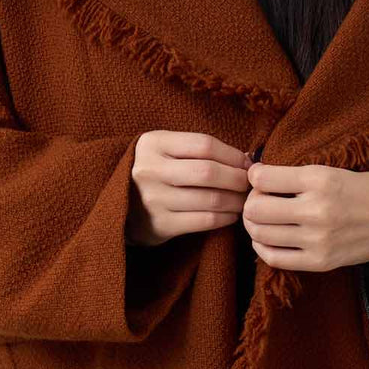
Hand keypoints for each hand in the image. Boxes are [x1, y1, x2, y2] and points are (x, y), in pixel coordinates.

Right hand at [126, 131, 252, 246]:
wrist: (120, 206)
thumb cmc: (155, 173)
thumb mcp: (166, 150)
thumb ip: (199, 150)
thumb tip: (247, 159)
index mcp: (153, 143)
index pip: (204, 145)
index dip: (232, 155)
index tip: (246, 163)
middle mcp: (150, 170)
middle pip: (208, 172)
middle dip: (237, 179)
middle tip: (248, 184)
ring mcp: (154, 199)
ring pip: (210, 199)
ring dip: (235, 200)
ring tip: (243, 200)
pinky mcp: (160, 225)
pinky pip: (205, 221)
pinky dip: (225, 218)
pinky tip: (230, 214)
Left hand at [242, 162, 368, 271]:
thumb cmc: (362, 190)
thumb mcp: (330, 171)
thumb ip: (293, 175)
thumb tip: (254, 176)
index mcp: (319, 179)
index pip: (262, 179)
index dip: (254, 177)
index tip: (259, 178)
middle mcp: (316, 210)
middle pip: (255, 209)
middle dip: (250, 203)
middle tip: (258, 201)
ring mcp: (317, 239)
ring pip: (260, 234)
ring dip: (254, 225)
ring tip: (262, 219)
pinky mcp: (320, 262)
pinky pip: (274, 258)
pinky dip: (262, 247)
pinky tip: (268, 239)